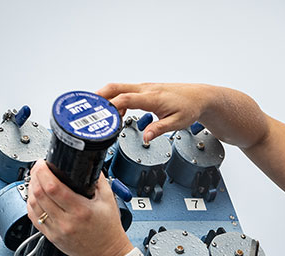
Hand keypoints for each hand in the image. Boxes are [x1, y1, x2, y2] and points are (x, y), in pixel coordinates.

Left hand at [26, 160, 133, 255]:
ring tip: (36, 180)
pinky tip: (35, 197)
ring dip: (31, 189)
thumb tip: (87, 164)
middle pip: (39, 194)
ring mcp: (56, 231)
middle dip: (35, 176)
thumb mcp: (108, 200)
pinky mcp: (51, 237)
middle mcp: (66, 222)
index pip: (53, 187)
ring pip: (33, 205)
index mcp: (81, 211)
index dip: (43, 172)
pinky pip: (33, 218)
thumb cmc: (109, 230)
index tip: (43, 164)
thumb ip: (98, 180)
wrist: (107, 254)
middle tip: (39, 168)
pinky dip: (31, 204)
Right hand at [97, 83, 216, 142]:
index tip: (102, 115)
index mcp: (153, 97)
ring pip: (118, 88)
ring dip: (106, 98)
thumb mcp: (177, 122)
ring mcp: (144, 88)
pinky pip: (125, 92)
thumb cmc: (190, 107)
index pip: (126, 98)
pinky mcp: (144, 91)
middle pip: (116, 87)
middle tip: (86, 106)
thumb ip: (159, 129)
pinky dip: (115, 100)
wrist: (199, 97)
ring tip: (97, 114)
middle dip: (99, 96)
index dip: (112, 106)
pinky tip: (114, 113)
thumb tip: (146, 138)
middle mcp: (146, 90)